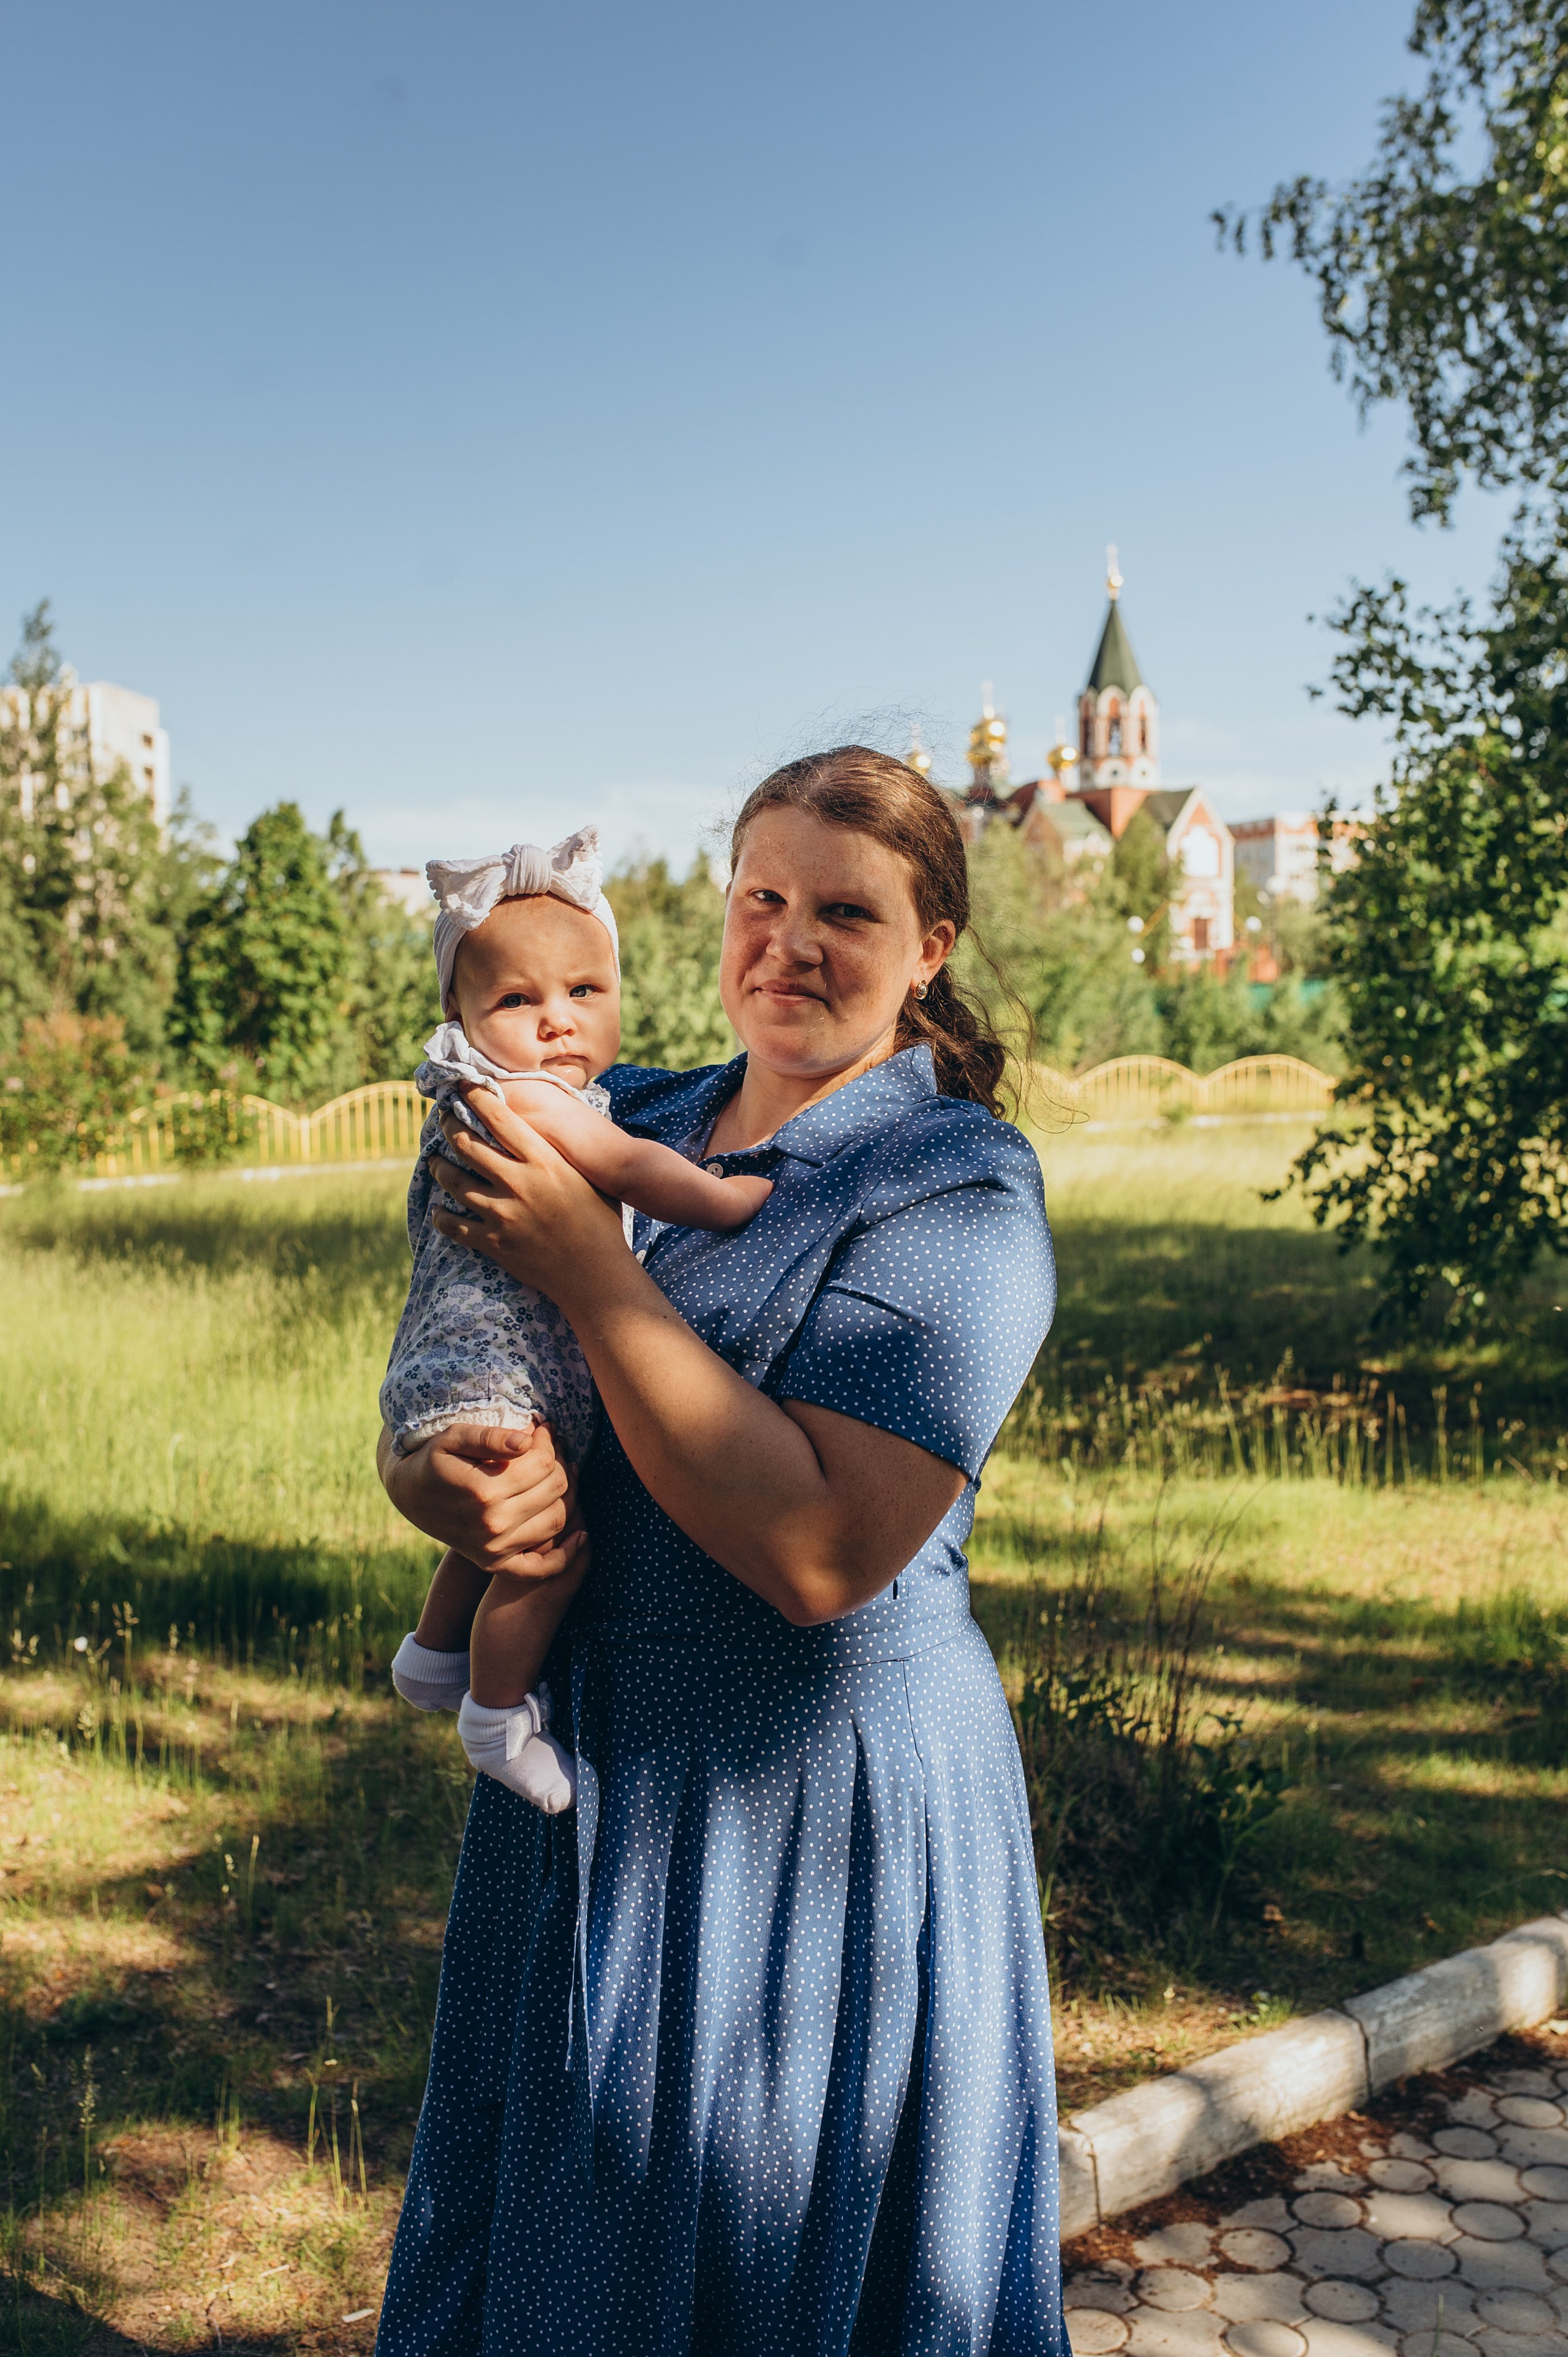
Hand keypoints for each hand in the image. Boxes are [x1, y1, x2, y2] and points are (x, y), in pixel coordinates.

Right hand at [378, 1420, 588, 1578]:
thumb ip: (489, 1437)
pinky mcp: (495, 1563)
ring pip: (557, 1519)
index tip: (543, 1429)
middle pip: (554, 1488)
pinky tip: (581, 1537)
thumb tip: (526, 1441)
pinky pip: (540, 1568)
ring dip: (568, 1495)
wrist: (411, 1495)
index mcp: (483, 1491)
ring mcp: (494, 1548)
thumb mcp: (453, 1438)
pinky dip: (565, 1557)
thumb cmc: (434, 1459)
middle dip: (561, 1462)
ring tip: (556, 1473)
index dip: (548, 1441)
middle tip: (552, 1448)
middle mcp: (492, 1524)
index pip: (542, 1463)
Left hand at [428, 1098, 624, 1297]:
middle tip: (444, 1119)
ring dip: (440, 1167)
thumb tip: (552, 1125)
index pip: (498, 1118)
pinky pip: (453, 1225)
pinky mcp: (494, 1243)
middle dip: (449, 1126)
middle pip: (467, 1144)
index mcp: (544, 1161)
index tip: (461, 1085)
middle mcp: (519, 1183)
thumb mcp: (589, 1177)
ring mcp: (503, 1214)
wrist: (596, 1274)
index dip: (474, 1096)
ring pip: (454, 1181)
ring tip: (436, 1161)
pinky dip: (441, 1216)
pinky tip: (438, 1210)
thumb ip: (564, 1153)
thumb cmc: (601, 1223)